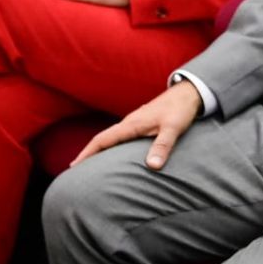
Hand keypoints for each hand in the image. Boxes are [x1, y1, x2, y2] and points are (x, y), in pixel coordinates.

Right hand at [75, 80, 201, 169]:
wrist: (188, 93)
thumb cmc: (180, 110)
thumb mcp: (173, 128)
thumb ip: (163, 146)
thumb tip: (152, 166)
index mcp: (131, 124)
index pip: (103, 139)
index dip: (88, 152)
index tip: (74, 165)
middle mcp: (129, 123)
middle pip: (102, 139)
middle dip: (88, 153)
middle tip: (75, 169)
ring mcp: (134, 122)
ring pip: (111, 137)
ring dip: (99, 150)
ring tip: (90, 165)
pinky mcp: (141, 124)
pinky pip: (120, 137)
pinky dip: (111, 146)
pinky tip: (114, 154)